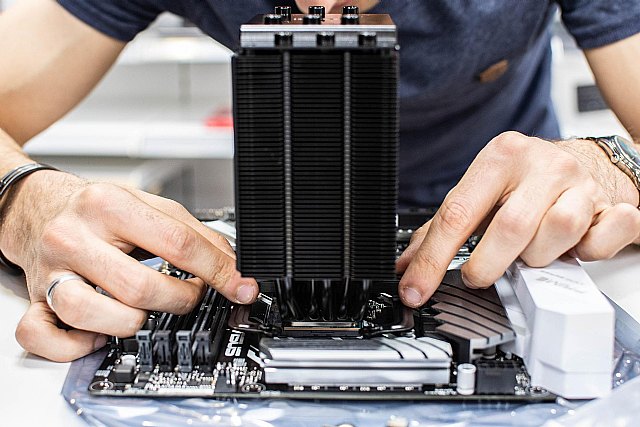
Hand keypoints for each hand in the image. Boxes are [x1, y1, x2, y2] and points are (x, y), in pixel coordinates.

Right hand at [0, 171, 257, 361]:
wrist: (40, 208)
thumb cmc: (98, 210)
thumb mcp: (149, 204)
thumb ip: (193, 232)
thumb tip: (232, 265)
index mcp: (109, 206)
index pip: (178, 244)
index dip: (218, 271)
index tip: (240, 287)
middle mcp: (75, 237)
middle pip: (141, 287)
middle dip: (181, 300)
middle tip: (190, 295)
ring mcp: (51, 271)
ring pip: (92, 314)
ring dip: (131, 323)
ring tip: (144, 311)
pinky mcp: (36, 299)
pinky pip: (44, 336)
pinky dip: (75, 345)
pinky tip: (98, 333)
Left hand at [396, 131, 639, 307]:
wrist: (585, 162)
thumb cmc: (525, 182)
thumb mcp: (480, 194)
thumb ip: (440, 230)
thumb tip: (406, 266)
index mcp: (501, 157)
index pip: (457, 213)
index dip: (432, 260)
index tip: (416, 289)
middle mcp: (543, 165)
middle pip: (509, 227)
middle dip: (487, 266)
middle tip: (480, 274)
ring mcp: (581, 184)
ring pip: (557, 232)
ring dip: (538, 258)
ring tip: (530, 252)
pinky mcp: (613, 205)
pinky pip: (603, 238)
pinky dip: (588, 252)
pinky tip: (573, 249)